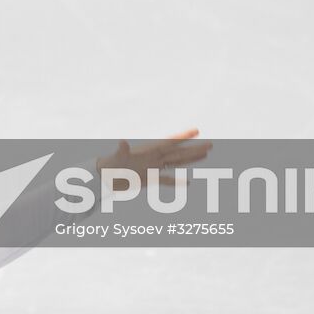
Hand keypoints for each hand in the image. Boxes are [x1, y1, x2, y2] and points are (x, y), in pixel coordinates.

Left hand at [97, 128, 211, 189]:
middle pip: (178, 152)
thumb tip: (122, 142)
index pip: (170, 142)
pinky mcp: (149, 178)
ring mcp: (152, 167)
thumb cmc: (109, 165)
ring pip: (176, 163)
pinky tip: (188, 182)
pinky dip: (177, 181)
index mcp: (148, 150)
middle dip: (194, 148)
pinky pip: (166, 180)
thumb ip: (121, 150)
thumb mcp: (116, 157)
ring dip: (190, 160)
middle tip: (211, 144)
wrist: (103, 178)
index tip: (197, 130)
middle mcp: (153, 157)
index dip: (184, 136)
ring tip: (205, 155)